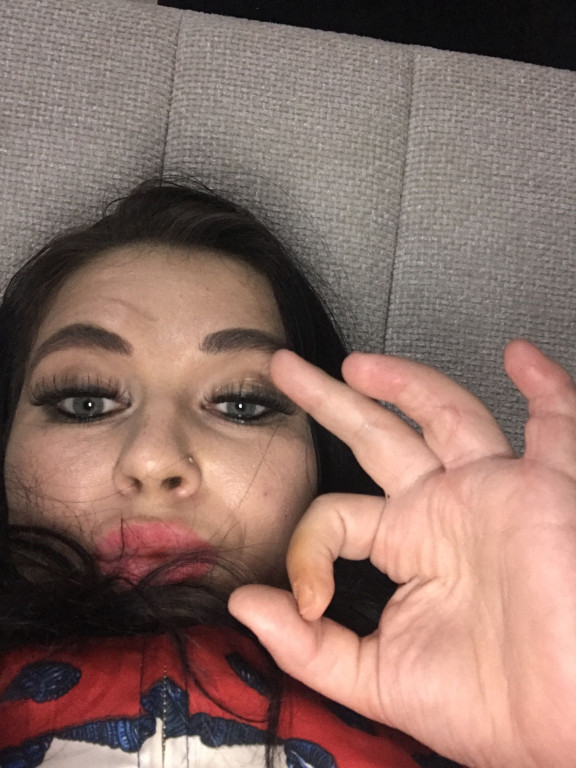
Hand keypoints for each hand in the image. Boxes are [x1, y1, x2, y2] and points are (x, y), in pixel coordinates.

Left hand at [229, 340, 575, 767]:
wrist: (567, 722)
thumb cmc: (488, 708)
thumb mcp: (379, 679)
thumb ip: (309, 646)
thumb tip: (245, 605)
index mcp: (407, 546)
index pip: (335, 514)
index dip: (308, 548)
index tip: (311, 598)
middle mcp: (444, 510)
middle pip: (376, 435)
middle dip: (329, 399)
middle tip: (284, 369)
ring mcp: (493, 491)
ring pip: (445, 413)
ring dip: (404, 381)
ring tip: (355, 364)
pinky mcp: (547, 488)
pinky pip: (557, 424)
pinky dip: (547, 388)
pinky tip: (521, 358)